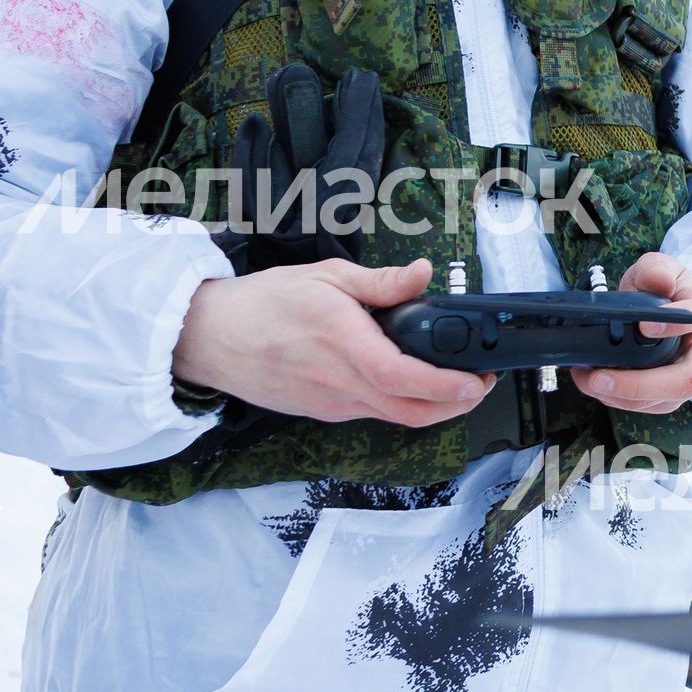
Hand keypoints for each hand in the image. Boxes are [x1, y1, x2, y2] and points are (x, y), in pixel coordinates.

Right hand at [172, 259, 495, 427]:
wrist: (210, 338)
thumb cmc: (263, 303)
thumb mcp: (325, 276)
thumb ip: (380, 282)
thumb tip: (423, 274)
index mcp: (342, 344)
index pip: (404, 378)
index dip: (448, 387)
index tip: (478, 380)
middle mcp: (339, 384)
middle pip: (410, 412)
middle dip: (456, 406)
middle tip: (480, 384)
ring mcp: (331, 405)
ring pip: (394, 417)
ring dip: (432, 406)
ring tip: (455, 380)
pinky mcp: (323, 412)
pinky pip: (372, 413)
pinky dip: (400, 403)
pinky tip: (410, 381)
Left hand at [571, 252, 691, 416]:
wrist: (666, 310)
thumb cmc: (665, 289)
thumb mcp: (659, 267)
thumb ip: (657, 268)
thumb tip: (660, 281)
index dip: (676, 325)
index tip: (644, 326)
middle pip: (687, 380)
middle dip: (640, 385)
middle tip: (600, 378)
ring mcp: (690, 378)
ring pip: (665, 400)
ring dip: (621, 396)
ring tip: (587, 380)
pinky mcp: (670, 395)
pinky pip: (649, 406)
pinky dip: (618, 400)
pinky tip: (596, 386)